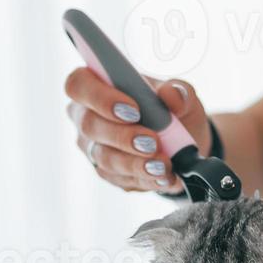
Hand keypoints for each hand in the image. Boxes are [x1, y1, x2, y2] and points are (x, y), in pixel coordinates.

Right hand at [64, 69, 212, 194]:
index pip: (78, 84)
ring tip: (162, 164)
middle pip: (89, 125)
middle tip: (152, 141)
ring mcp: (93, 147)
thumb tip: (171, 95)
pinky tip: (164, 176)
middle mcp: (87, 116)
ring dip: (135, 162)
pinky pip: (119, 178)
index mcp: (97, 84)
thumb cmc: (173, 110)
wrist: (184, 144)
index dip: (100, 97)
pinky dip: (144, 177)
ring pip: (104, 157)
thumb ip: (179, 91)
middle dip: (122, 135)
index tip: (133, 109)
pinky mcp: (106, 172)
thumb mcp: (183, 96)